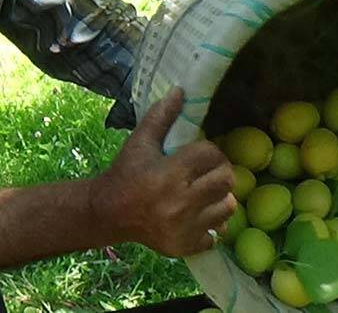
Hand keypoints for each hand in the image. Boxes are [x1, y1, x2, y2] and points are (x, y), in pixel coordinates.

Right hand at [93, 88, 235, 256]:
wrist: (108, 213)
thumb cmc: (126, 173)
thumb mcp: (140, 142)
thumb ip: (161, 116)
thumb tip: (180, 91)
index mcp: (169, 174)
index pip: (211, 154)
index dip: (209, 151)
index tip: (199, 154)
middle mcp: (180, 203)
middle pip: (226, 180)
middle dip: (220, 171)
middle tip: (207, 172)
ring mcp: (185, 228)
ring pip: (228, 207)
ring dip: (220, 197)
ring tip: (205, 193)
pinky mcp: (186, 246)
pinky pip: (216, 233)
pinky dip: (211, 224)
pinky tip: (197, 215)